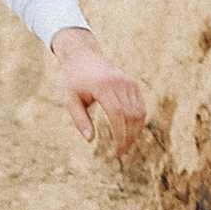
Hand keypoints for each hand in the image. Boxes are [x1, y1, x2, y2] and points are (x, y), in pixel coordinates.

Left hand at [50, 25, 146, 152]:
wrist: (83, 57)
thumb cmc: (74, 81)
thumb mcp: (70, 100)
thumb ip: (79, 120)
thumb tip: (90, 139)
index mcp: (103, 86)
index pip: (117, 114)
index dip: (120, 134)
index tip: (117, 150)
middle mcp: (119, 83)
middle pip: (131, 115)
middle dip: (129, 137)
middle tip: (121, 152)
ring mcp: (128, 82)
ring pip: (139, 111)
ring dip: (135, 131)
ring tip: (126, 145)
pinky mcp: (132, 84)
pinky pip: (140, 105)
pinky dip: (138, 120)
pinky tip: (131, 132)